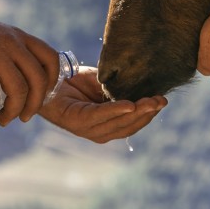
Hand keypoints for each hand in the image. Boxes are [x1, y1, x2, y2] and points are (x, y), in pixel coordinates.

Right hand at [0, 0, 57, 125]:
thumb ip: (1, 50)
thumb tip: (5, 75)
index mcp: (16, 35)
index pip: (51, 58)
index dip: (53, 82)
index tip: (43, 97)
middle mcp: (10, 42)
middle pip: (39, 79)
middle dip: (36, 104)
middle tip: (24, 118)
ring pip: (19, 89)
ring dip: (15, 111)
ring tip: (3, 120)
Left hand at [38, 67, 166, 142]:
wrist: (47, 77)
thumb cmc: (74, 81)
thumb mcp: (103, 85)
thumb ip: (120, 91)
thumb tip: (146, 87)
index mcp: (106, 125)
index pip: (132, 125)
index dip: (148, 116)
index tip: (162, 101)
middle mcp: (97, 131)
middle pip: (127, 127)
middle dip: (146, 114)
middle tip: (161, 100)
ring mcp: (86, 129)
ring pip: (116, 124)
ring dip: (136, 113)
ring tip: (150, 101)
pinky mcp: (75, 121)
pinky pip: (99, 116)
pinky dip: (115, 110)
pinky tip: (129, 104)